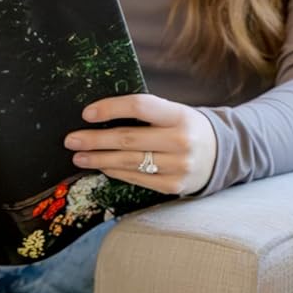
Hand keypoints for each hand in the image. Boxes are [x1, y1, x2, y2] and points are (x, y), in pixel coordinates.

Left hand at [65, 92, 217, 195]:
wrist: (221, 154)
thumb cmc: (187, 128)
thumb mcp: (175, 113)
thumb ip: (147, 113)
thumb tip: (100, 116)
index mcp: (180, 115)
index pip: (140, 106)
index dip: (111, 108)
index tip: (87, 113)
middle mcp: (181, 141)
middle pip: (128, 138)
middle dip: (94, 140)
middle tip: (71, 140)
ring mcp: (178, 166)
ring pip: (129, 162)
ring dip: (99, 159)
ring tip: (79, 157)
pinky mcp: (173, 186)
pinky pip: (137, 178)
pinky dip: (116, 172)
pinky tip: (103, 166)